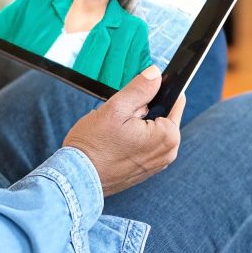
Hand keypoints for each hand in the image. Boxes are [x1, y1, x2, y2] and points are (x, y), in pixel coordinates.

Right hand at [64, 66, 185, 196]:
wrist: (76, 178)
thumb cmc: (94, 146)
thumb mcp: (115, 108)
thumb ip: (140, 89)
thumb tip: (155, 74)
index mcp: (168, 136)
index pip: (175, 100)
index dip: (156, 92)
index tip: (139, 95)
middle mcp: (169, 152)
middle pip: (162, 115)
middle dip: (143, 110)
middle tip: (121, 117)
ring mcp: (157, 164)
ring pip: (151, 129)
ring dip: (136, 124)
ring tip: (115, 131)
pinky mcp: (145, 170)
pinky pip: (144, 144)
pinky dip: (132, 139)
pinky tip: (115, 142)